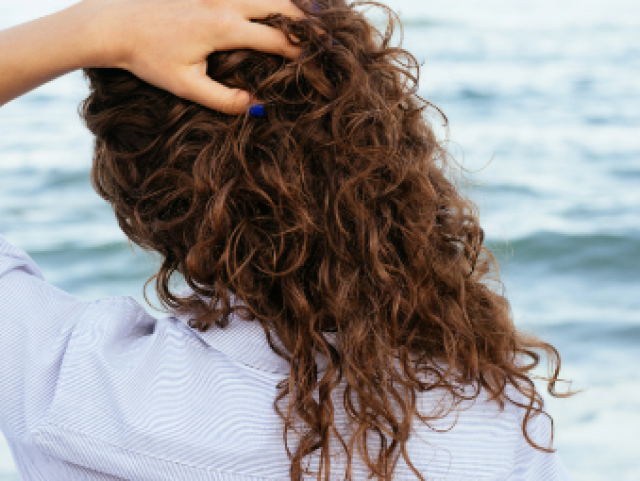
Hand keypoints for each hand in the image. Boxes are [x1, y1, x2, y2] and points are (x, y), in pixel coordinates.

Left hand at [83, 0, 304, 113]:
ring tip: (310, 15)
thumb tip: (258, 108)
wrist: (113, 24)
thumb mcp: (186, 86)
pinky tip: (273, 5)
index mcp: (223, 27)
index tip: (318, 63)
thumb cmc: (148, 57)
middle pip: (279, 4)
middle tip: (327, 33)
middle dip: (305, 20)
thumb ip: (224, 100)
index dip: (300, 52)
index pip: (276, 38)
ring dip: (289, 2)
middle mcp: (224, 0)